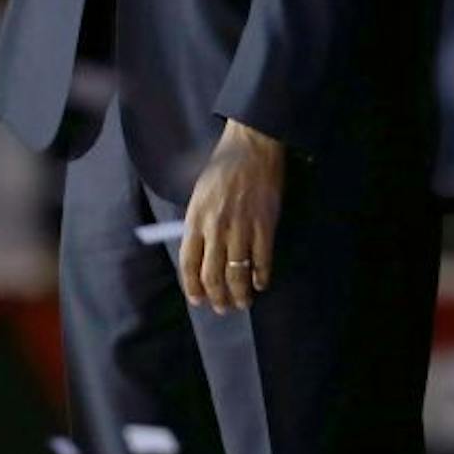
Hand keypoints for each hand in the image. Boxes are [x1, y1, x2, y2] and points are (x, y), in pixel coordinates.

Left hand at [180, 119, 284, 313]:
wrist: (252, 145)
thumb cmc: (223, 166)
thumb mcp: (199, 192)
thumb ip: (197, 223)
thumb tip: (198, 254)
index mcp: (195, 218)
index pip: (188, 263)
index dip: (193, 287)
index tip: (198, 300)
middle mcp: (216, 227)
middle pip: (212, 275)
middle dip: (217, 298)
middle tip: (223, 308)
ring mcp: (241, 228)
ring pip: (238, 275)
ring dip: (240, 294)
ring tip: (243, 302)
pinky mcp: (265, 225)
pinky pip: (262, 261)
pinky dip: (262, 277)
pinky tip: (261, 283)